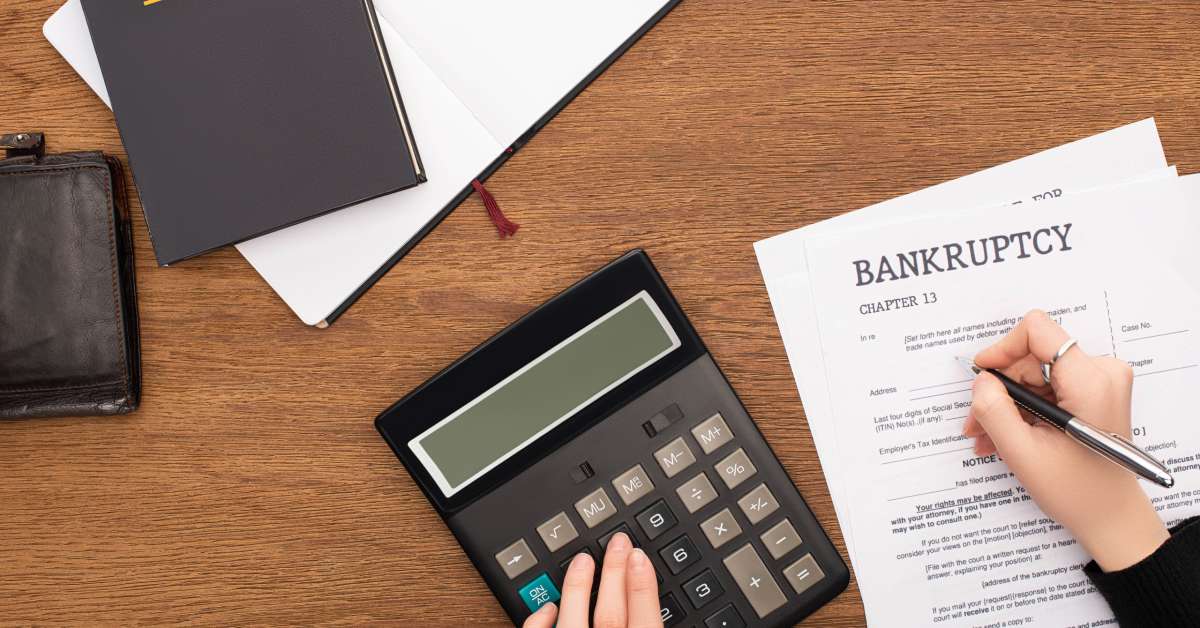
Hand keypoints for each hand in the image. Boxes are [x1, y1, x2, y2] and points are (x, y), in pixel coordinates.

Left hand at [522, 532, 662, 627]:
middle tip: (618, 542)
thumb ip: (647, 626)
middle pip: (611, 614)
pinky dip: (540, 621)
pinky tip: (548, 607)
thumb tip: (655, 612)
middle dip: (615, 573)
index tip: (639, 557)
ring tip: (583, 559)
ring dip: (578, 587)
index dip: (643, 586)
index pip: (645, 620)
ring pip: (573, 621)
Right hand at [963, 309, 1167, 571]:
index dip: (1002, 349)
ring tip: (989, 436)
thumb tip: (981, 380)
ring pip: (1036, 373)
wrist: (1112, 517)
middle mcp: (1103, 372)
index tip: (982, 375)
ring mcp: (1102, 382)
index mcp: (1091, 382)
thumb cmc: (1077, 491)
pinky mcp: (1097, 392)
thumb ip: (993, 410)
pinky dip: (1025, 408)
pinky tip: (1008, 434)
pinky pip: (1048, 386)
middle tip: (978, 421)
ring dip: (1009, 403)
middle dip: (1001, 387)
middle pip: (1033, 355)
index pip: (1038, 331)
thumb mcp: (1023, 453)